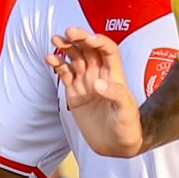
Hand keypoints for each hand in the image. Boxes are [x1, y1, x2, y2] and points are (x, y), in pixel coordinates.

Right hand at [49, 29, 144, 156]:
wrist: (116, 145)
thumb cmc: (127, 127)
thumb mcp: (126, 110)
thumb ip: (115, 94)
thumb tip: (98, 83)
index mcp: (114, 75)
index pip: (108, 50)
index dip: (99, 41)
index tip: (88, 39)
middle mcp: (99, 75)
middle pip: (88, 49)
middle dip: (78, 38)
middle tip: (68, 32)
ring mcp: (86, 83)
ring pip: (74, 58)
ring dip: (66, 47)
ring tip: (56, 40)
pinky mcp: (74, 93)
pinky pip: (64, 74)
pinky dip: (57, 64)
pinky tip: (50, 58)